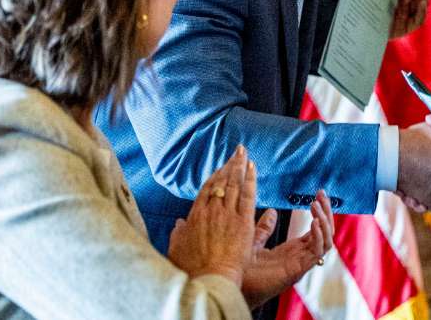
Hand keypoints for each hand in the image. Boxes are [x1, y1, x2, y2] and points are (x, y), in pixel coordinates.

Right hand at [168, 146, 256, 286]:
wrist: (209, 278)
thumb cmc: (193, 269)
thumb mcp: (177, 249)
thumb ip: (178, 234)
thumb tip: (178, 224)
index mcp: (195, 216)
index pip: (207, 190)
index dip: (215, 177)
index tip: (221, 168)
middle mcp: (211, 211)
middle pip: (222, 182)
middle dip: (230, 165)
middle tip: (237, 152)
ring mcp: (227, 214)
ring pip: (234, 184)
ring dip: (240, 166)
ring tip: (244, 153)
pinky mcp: (243, 221)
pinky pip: (248, 194)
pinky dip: (250, 179)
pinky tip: (253, 167)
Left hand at [241, 191, 335, 308]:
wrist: (230, 284)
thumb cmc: (241, 269)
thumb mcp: (254, 242)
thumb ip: (264, 229)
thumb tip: (272, 211)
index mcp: (294, 250)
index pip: (316, 229)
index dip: (320, 211)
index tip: (318, 193)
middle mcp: (301, 256)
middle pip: (324, 232)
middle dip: (326, 212)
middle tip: (321, 193)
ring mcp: (300, 264)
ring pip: (326, 241)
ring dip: (324, 221)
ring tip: (316, 205)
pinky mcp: (297, 270)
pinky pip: (316, 252)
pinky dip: (319, 236)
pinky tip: (314, 222)